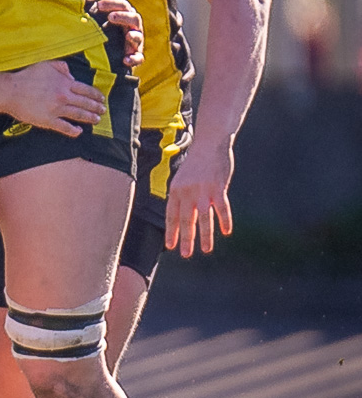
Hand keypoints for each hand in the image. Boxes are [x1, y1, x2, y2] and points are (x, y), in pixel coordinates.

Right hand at [3, 60, 106, 135]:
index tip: (101, 98)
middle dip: (96, 107)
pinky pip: (64, 127)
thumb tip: (71, 75)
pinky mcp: (48, 121)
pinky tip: (79, 131)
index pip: (85, 90)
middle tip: (103, 111)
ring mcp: (57, 110)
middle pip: (85, 103)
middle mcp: (63, 96)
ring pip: (78, 115)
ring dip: (89, 118)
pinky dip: (73, 130)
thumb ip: (61, 67)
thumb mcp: (46, 64)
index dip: (95, 95)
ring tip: (96, 120)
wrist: (11, 90)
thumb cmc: (27, 76)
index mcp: (64, 83)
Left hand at [97, 0, 143, 68]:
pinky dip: (133, 59)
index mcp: (127, 17)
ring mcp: (136, 43)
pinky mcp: (136, 57)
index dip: (112, 4)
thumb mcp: (111, 18)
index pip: (124, 6)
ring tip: (127, 36)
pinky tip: (125, 60)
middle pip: (134, 19)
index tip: (98, 5)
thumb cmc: (112, 32)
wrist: (115, 55)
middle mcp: (134, 28)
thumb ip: (112, 6)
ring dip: (134, 36)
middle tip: (110, 17)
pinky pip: (138, 58)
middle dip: (123, 16)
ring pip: (139, 37)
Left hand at [166, 136, 233, 256]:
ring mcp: (203, 190)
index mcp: (176, 189)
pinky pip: (221, 208)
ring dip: (204, 235)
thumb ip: (182, 195)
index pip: (171, 215)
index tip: (170, 246)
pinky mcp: (218, 187)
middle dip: (186, 239)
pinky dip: (224, 220)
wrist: (210, 143)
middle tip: (185, 254)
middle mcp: (187, 191)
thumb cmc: (197, 163)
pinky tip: (226, 231)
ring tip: (206, 250)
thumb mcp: (183, 178)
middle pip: (185, 219)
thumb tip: (180, 215)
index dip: (171, 231)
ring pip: (203, 217)